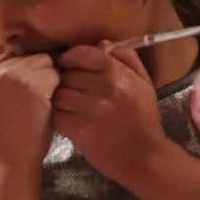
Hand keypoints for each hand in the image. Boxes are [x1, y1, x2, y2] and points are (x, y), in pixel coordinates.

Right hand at [0, 53, 58, 167]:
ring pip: (42, 61)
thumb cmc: (4, 137)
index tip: (24, 94)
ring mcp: (9, 76)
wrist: (9, 162)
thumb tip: (26, 57)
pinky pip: (53, 74)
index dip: (23, 72)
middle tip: (34, 100)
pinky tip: (46, 107)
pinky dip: (55, 90)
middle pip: (26, 55)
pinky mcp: (30, 85)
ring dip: (48, 79)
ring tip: (40, 103)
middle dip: (35, 74)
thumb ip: (0, 80)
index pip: (9, 57)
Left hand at [52, 43, 165, 183]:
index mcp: (117, 73)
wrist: (144, 156)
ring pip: (58, 94)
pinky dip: (58, 118)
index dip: (70, 59)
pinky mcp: (78, 130)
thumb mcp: (143, 83)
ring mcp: (89, 109)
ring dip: (59, 100)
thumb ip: (126, 59)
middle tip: (70, 91)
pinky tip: (66, 121)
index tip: (69, 66)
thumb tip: (102, 43)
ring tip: (68, 107)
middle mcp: (103, 88)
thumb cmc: (143, 118)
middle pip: (66, 74)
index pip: (81, 54)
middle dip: (65, 81)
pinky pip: (56, 115)